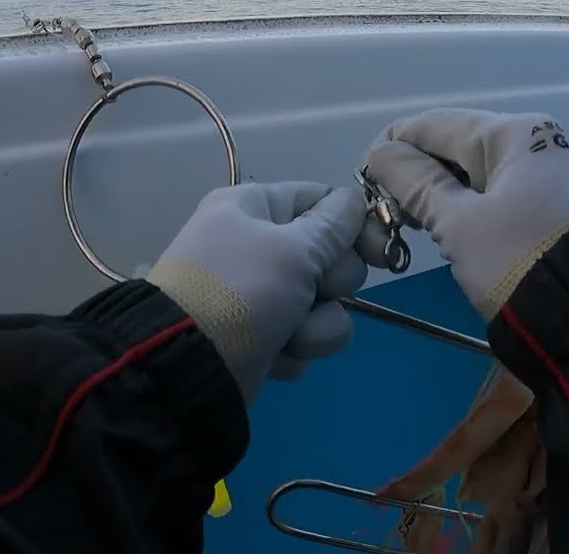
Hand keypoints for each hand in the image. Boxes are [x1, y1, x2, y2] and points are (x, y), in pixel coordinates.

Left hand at [145, 182, 367, 401]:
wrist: (186, 368)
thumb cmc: (240, 293)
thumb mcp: (293, 251)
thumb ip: (334, 226)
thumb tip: (354, 200)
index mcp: (253, 207)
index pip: (321, 198)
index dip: (356, 224)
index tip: (381, 252)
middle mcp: (255, 244)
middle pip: (330, 254)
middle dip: (331, 283)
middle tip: (314, 291)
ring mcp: (258, 293)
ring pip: (324, 303)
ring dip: (316, 325)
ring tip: (289, 336)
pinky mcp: (261, 336)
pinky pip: (304, 335)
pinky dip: (294, 349)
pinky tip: (272, 358)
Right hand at [364, 109, 568, 318]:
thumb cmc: (517, 261)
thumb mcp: (458, 223)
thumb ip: (415, 183)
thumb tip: (382, 153)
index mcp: (513, 133)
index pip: (435, 125)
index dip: (391, 147)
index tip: (363, 183)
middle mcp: (533, 142)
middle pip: (455, 145)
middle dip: (416, 174)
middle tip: (387, 214)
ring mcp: (545, 174)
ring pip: (473, 172)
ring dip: (438, 194)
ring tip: (410, 226)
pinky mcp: (548, 205)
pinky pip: (493, 193)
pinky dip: (465, 207)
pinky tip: (444, 229)